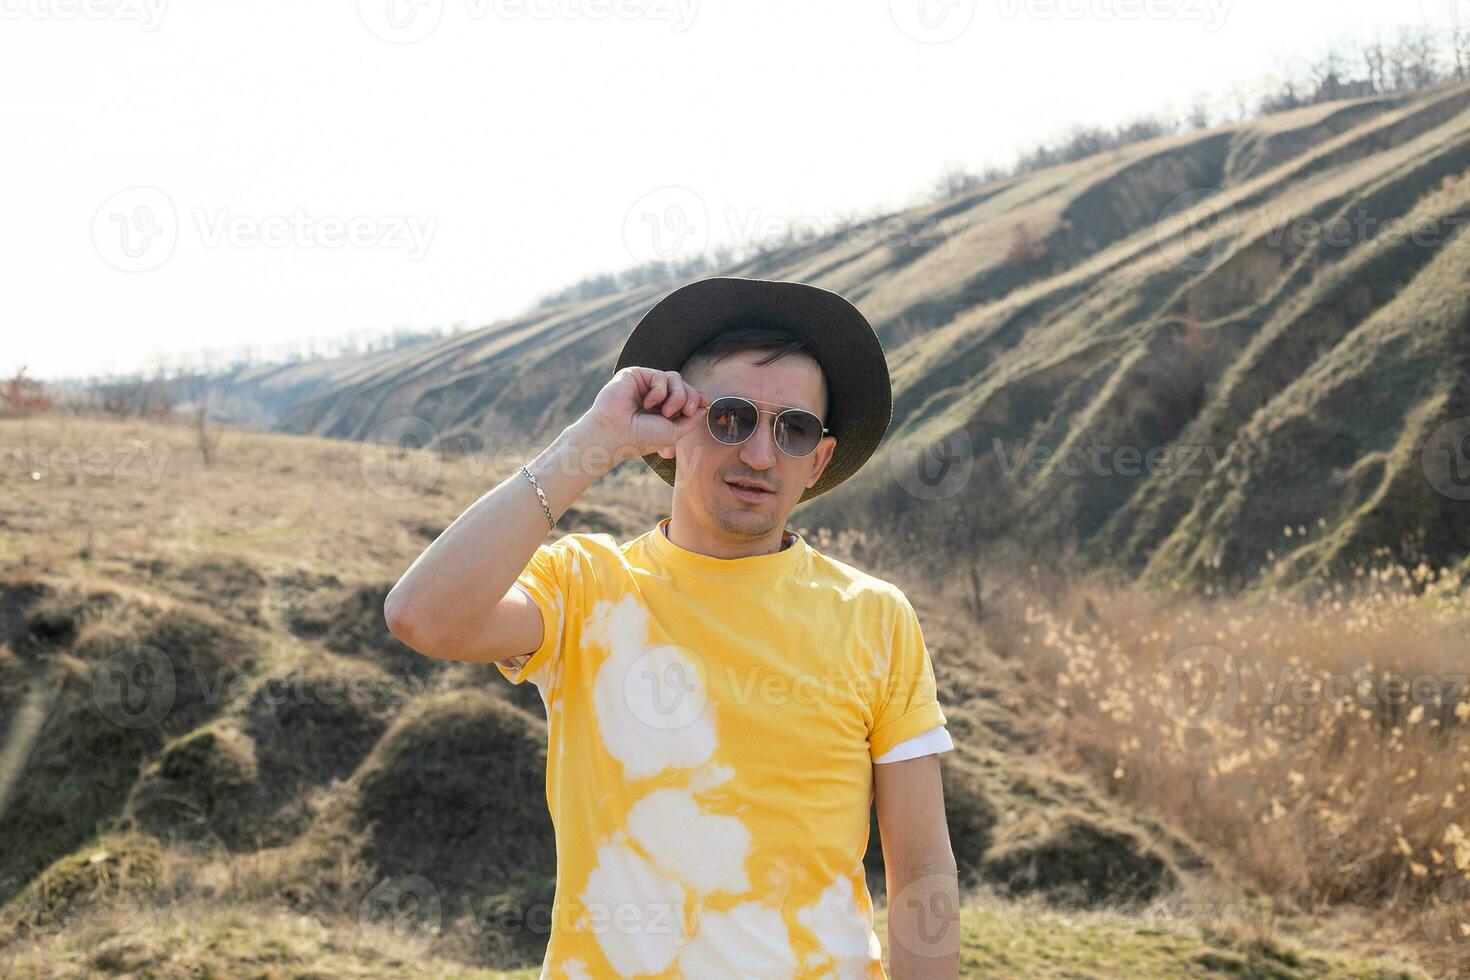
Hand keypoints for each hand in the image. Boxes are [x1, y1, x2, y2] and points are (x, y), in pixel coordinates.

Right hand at [573, 366, 709, 466]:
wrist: (614, 435)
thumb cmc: (640, 438)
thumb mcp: (674, 432)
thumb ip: (690, 419)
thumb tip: (704, 406)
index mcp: (660, 410)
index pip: (685, 396)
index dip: (697, 397)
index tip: (706, 402)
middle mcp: (653, 396)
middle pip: (683, 385)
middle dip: (690, 397)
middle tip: (686, 411)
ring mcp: (644, 385)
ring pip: (675, 377)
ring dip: (677, 396)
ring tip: (666, 412)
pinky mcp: (635, 375)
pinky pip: (660, 375)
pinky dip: (660, 391)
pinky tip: (647, 403)